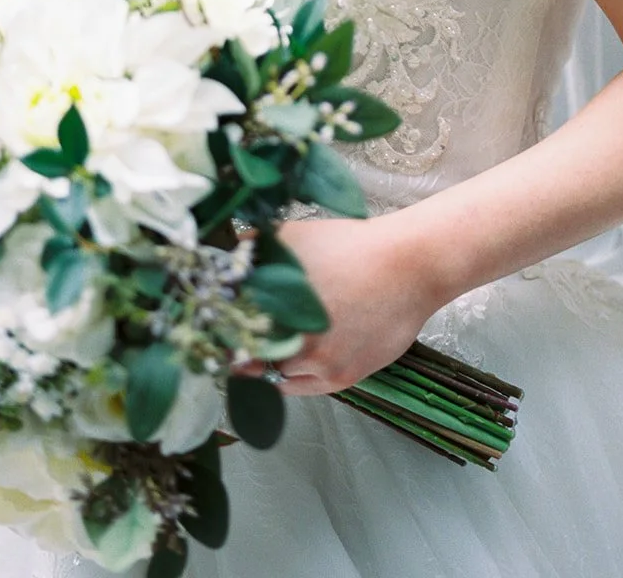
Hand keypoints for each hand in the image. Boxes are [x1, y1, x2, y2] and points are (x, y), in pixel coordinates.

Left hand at [234, 216, 439, 396]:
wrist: (406, 265)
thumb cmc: (350, 245)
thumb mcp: (293, 235)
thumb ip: (252, 249)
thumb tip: (224, 260)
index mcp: (272, 303)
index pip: (228, 332)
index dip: (219, 331)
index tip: (216, 328)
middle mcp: (291, 339)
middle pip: (248, 358)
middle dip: (241, 348)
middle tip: (238, 340)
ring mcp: (317, 363)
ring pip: (275, 375)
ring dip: (269, 362)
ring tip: (273, 344)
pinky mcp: (341, 378)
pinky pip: (302, 387)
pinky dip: (293, 374)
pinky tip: (297, 356)